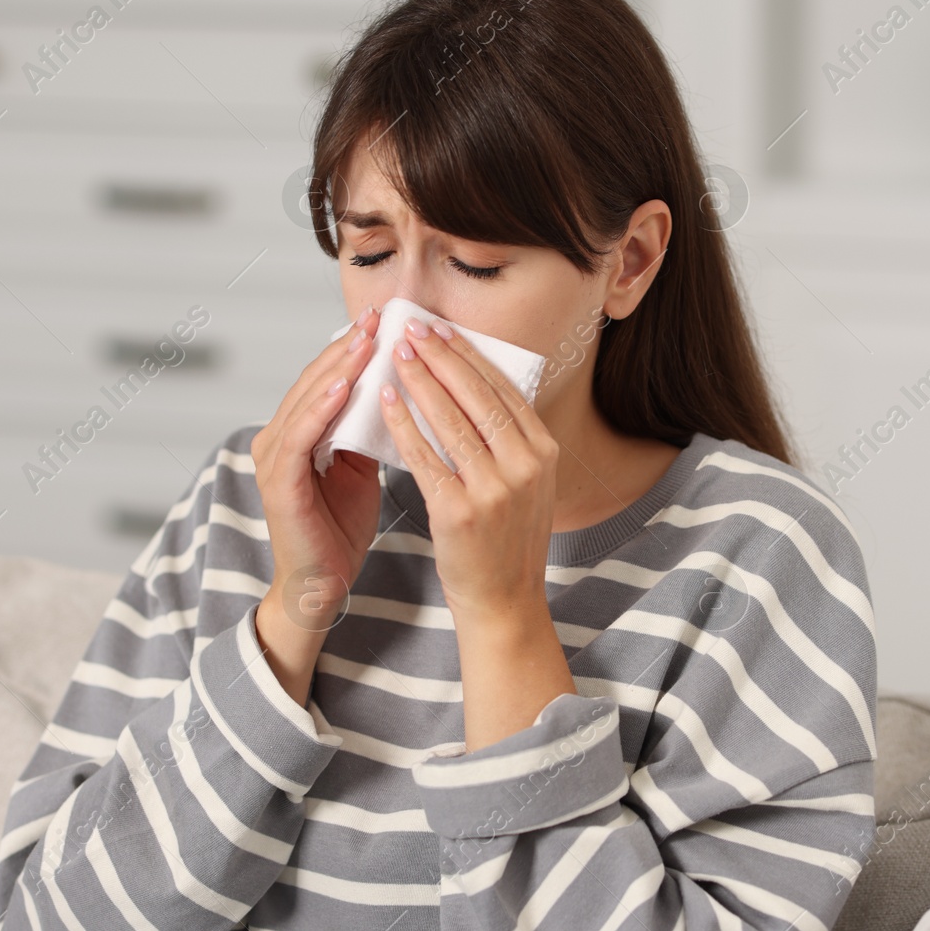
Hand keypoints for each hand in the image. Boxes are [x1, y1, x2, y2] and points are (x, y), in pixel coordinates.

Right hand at [250, 304, 380, 697]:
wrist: (321, 584)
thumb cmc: (341, 529)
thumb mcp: (360, 468)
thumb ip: (367, 429)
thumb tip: (400, 390)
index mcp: (299, 431)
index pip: (328, 377)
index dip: (355, 348)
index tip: (389, 320)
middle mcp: (279, 437)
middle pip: (315, 378)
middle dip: (349, 346)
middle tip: (380, 317)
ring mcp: (274, 458)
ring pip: (307, 398)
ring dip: (338, 366)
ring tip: (366, 339)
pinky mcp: (278, 482)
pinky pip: (300, 434)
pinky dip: (321, 407)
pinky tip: (344, 385)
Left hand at [381, 315, 558, 623]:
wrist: (504, 601)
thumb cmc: (507, 540)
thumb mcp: (528, 484)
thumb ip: (512, 439)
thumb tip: (479, 383)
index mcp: (544, 453)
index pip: (503, 389)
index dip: (469, 355)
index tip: (442, 329)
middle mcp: (525, 466)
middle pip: (477, 396)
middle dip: (441, 357)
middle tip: (412, 329)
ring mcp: (494, 490)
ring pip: (449, 420)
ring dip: (419, 381)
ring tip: (395, 355)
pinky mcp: (459, 511)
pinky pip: (424, 456)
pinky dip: (402, 424)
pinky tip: (385, 401)